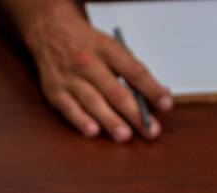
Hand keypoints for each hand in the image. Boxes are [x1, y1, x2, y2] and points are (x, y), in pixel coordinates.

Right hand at [23, 8, 171, 141]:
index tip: (166, 104)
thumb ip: (133, 71)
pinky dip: (81, 120)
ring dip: (110, 120)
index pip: (134, 71)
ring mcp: (70, 78)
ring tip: (125, 136)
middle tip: (151, 130)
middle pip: (115, 90)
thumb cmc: (88, 45)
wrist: (50, 31)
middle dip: (135, 112)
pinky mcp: (55, 91)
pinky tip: (93, 132)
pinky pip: (69, 108)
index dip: (152, 88)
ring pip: (93, 101)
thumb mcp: (111, 48)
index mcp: (107, 49)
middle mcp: (88, 63)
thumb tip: (159, 95)